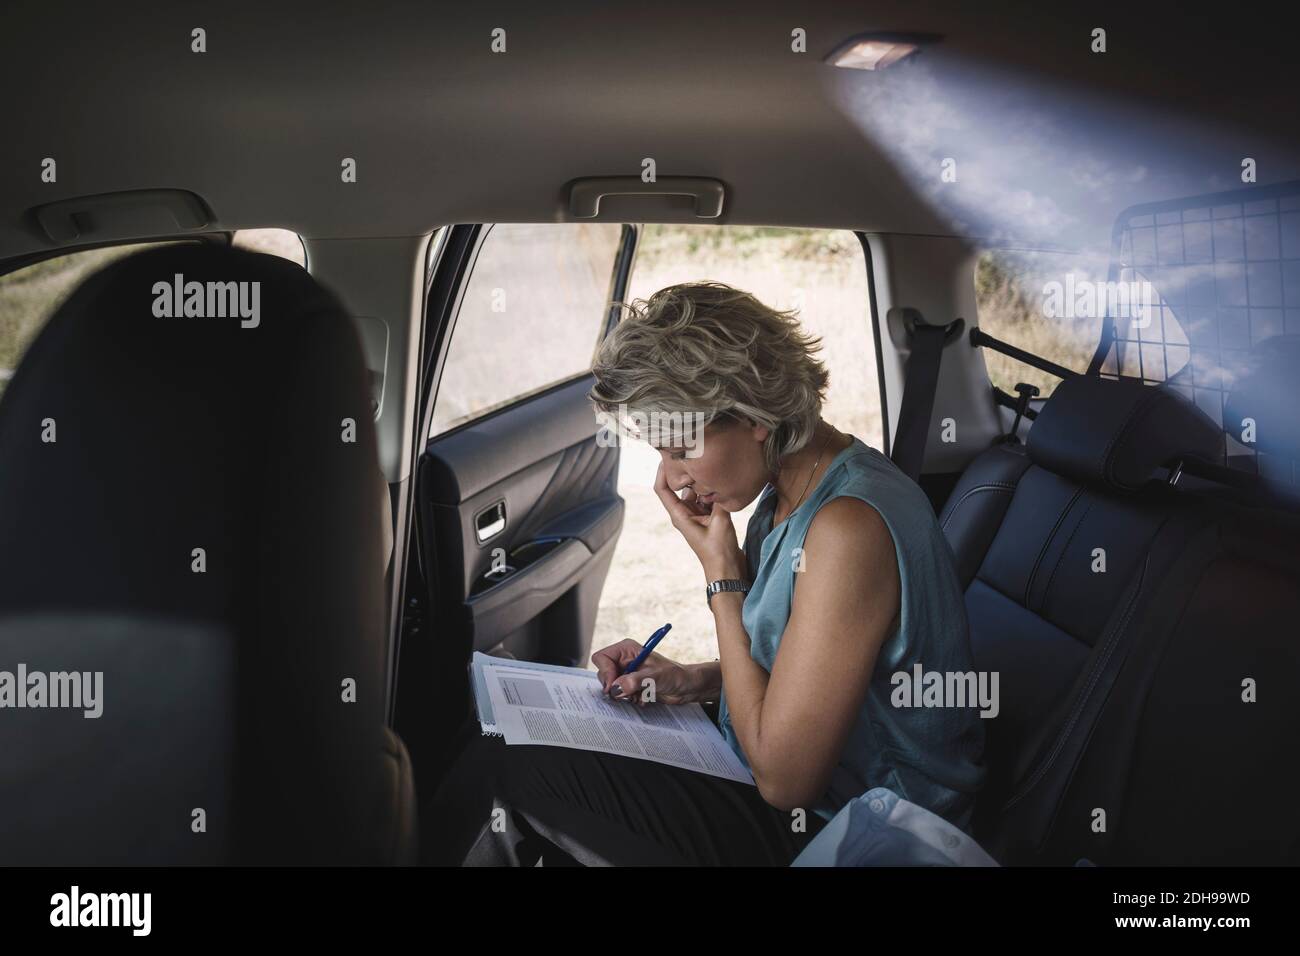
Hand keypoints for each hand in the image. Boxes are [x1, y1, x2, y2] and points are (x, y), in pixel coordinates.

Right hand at [591, 639, 707, 705]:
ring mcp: (626, 673)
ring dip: (623, 695)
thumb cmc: (676, 675)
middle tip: (628, 694)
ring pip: (611, 687)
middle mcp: (624, 660)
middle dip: (615, 687)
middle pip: (603, 674)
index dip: (605, 673)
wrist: (687, 687)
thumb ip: (636, 681)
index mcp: (627, 649)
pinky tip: (641, 698)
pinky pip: (619, 695)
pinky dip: (628, 699)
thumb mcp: (656, 677)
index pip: (602, 658)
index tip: (613, 687)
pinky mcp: (630, 685)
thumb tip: (617, 687)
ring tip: (638, 696)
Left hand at [653, 461, 746, 581]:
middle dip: (686, 472)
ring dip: (702, 482)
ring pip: (696, 491)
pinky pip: (707, 499)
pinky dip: (712, 491)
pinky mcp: (708, 518)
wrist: (728, 571)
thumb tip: (721, 480)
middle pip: (679, 487)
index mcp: (679, 515)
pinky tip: (722, 483)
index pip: (662, 489)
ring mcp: (696, 515)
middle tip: (695, 455)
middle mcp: (685, 513)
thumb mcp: (720, 522)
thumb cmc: (719, 551)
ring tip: (711, 467)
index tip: (667, 455)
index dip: (661, 471)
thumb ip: (719, 500)